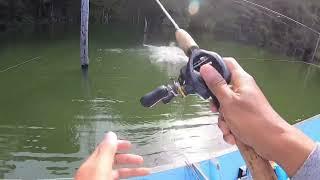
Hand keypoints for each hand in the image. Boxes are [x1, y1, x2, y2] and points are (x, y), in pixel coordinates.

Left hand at [75, 132, 149, 179]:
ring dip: (131, 171)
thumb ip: (106, 151)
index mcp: (92, 164)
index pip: (105, 149)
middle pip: (112, 161)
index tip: (130, 144)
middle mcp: (94, 172)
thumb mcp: (101, 167)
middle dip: (127, 159)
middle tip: (140, 160)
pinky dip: (126, 178)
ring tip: (145, 172)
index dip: (118, 145)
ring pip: (116, 173)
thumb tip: (111, 134)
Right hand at [200, 58, 314, 175]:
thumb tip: (205, 67)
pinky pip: (230, 120)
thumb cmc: (251, 119)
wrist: (272, 142)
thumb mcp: (228, 101)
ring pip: (224, 108)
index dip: (214, 66)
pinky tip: (233, 135)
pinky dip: (229, 128)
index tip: (202, 74)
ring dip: (222, 120)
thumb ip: (216, 84)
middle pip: (221, 89)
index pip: (227, 63)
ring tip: (228, 128)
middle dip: (216, 103)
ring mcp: (243, 105)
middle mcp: (242, 90)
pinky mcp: (243, 118)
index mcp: (241, 80)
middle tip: (216, 110)